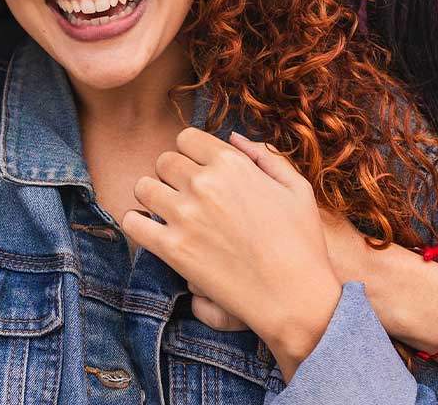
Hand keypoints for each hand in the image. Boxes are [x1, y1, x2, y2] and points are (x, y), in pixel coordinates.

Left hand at [122, 128, 341, 382]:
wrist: (297, 300)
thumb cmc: (303, 244)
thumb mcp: (296, 187)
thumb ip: (265, 156)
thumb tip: (234, 137)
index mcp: (230, 162)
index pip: (186, 138)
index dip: (190, 153)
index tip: (196, 170)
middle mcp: (203, 182)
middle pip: (163, 160)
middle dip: (172, 174)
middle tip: (183, 194)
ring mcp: (185, 214)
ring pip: (143, 186)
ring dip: (153, 196)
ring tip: (165, 211)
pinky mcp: (173, 249)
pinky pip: (133, 223)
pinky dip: (136, 223)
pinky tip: (151, 231)